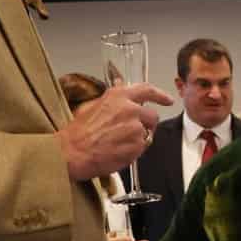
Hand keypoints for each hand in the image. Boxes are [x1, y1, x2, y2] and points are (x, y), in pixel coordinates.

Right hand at [57, 83, 172, 181]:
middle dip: (146, 124)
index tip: (168, 100)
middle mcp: (130, 109)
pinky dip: (135, 150)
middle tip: (132, 131)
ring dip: (138, 138)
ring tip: (118, 142)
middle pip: (152, 116)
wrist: (72, 153)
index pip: (147, 90)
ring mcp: (136, 128)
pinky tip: (118, 150)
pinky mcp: (138, 145)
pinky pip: (143, 147)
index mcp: (118, 96)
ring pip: (148, 133)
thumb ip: (112, 98)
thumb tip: (120, 87)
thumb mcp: (92, 106)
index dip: (160, 95)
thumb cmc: (78, 132)